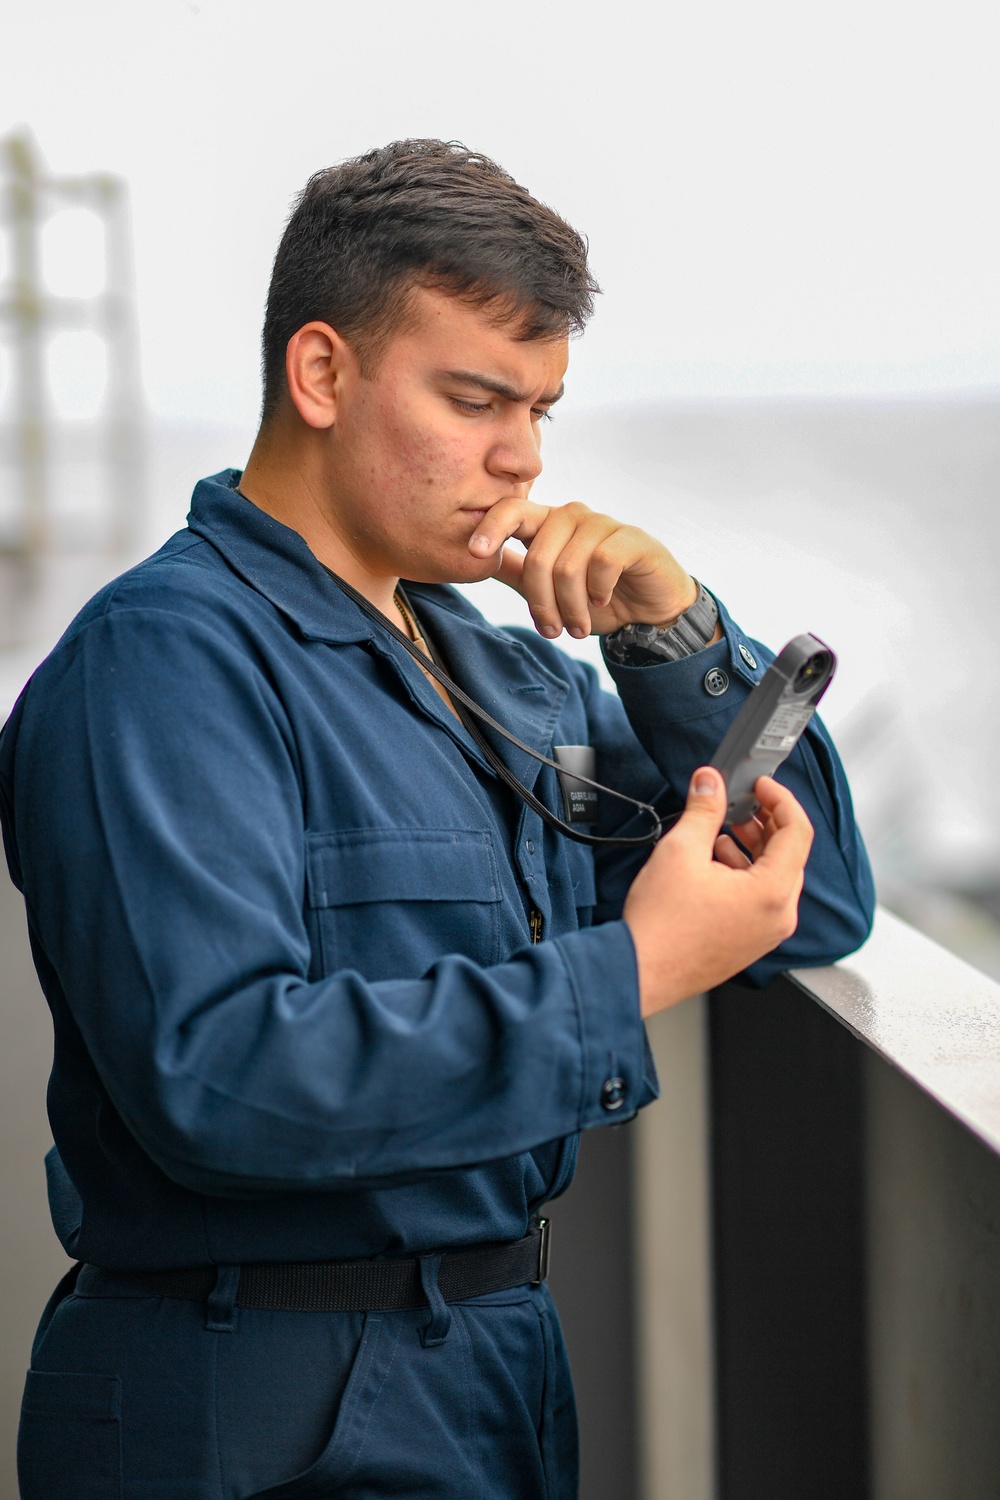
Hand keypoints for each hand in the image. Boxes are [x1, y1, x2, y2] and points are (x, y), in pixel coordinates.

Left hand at [468, 498, 698, 637]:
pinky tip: (604, 600)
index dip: (490, 528)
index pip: (511, 511)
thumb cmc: (595, 597)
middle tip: (553, 631)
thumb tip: (472, 561)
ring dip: (571, 607)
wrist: (647, 612)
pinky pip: (603, 563)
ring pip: (569, 566)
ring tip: (578, 627)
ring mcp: (603, 524)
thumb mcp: (547, 589)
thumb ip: (514, 571)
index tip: (474, 553)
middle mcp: (572, 517)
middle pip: (538, 557)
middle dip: (542, 604)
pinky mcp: (631, 538)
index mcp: (546, 525)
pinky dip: (599, 591)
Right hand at [623, 769, 813, 1016]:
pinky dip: (745, 874)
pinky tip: (715, 863)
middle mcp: (778, 916)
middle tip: (740, 804)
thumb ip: (703, 810)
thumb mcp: (681, 850)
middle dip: (765, 823)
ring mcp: (765, 933)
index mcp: (771, 892)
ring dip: (753, 848)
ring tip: (722, 832)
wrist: (640, 971)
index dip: (780, 799)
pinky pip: (760, 900)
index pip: (798, 832)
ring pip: (773, 877)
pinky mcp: (749, 943)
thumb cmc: (661, 925)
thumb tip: (710, 783)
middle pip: (789, 855)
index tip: (761, 787)